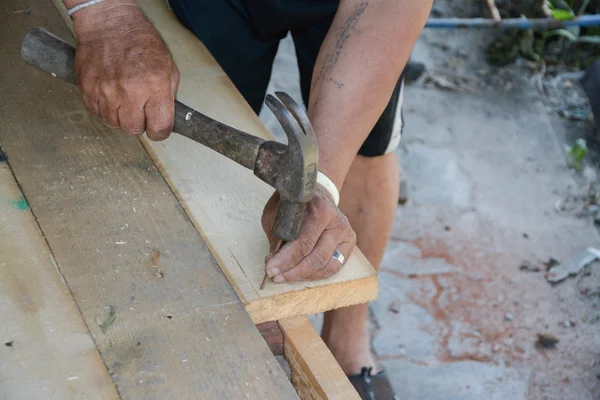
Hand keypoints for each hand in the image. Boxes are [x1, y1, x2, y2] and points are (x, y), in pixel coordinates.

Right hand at [72, 2, 179, 139]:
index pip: (159, 127)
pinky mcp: (88, 90)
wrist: (109, 24)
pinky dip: (105, 108)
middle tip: (141, 111)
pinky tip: (111, 95)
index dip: (160, 132)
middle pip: (133, 129)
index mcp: (154, 86)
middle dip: (140, 124)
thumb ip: (168, 96)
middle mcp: (129, 91)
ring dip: (121, 117)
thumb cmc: (140, 42)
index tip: (158, 130)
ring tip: (124, 99)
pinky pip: (97, 112)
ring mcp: (106, 91)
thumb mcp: (168, 68)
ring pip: (114, 123)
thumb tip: (165, 118)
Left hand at [261, 186, 356, 281]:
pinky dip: (317, 275)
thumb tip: (273, 263)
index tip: (270, 270)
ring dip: (305, 276)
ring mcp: (346, 233)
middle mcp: (336, 222)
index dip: (285, 260)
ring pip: (327, 266)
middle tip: (276, 276)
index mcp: (319, 210)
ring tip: (287, 277)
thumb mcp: (280, 214)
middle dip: (293, 271)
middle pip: (316, 257)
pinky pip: (334, 267)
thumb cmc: (296, 206)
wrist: (318, 196)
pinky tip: (302, 275)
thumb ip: (277, 237)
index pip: (303, 242)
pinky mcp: (349, 243)